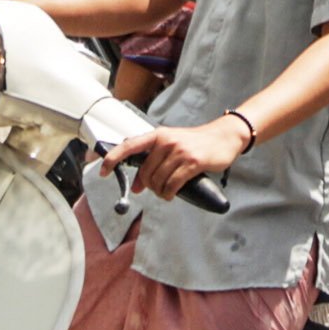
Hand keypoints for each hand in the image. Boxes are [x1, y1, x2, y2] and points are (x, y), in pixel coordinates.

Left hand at [110, 116, 249, 201]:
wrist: (224, 136)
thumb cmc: (197, 142)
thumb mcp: (173, 145)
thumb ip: (154, 161)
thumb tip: (137, 185)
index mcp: (158, 135)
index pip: (129, 146)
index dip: (113, 159)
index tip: (104, 171)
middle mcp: (166, 141)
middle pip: (145, 173)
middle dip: (147, 186)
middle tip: (155, 190)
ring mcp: (179, 151)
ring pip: (158, 181)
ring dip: (160, 192)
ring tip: (166, 192)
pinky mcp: (192, 162)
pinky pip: (173, 184)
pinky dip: (169, 193)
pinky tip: (172, 194)